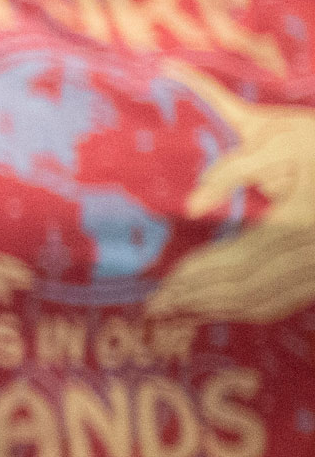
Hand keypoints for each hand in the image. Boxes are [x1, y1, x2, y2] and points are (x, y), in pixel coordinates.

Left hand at [148, 63, 314, 322]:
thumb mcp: (281, 143)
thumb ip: (234, 170)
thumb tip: (191, 206)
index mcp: (300, 219)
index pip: (241, 258)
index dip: (201, 273)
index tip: (164, 282)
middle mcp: (312, 250)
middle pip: (248, 286)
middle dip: (200, 298)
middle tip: (158, 307)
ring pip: (266, 302)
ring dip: (219, 311)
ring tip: (178, 313)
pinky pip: (282, 304)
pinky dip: (247, 312)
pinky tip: (216, 310)